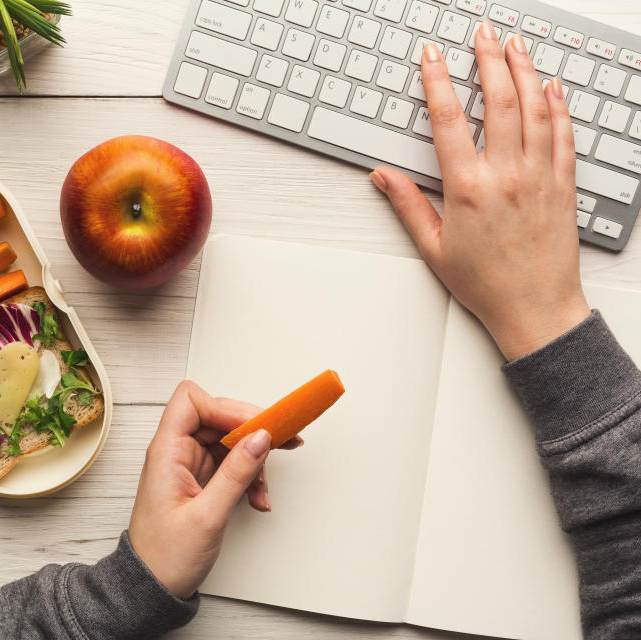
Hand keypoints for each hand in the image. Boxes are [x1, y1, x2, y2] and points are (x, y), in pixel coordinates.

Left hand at [127, 381, 300, 598]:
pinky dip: (248, 475)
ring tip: (263, 487)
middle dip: (250, 429)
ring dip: (253, 459)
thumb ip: (236, 473)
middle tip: (282, 442)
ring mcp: (187, 464)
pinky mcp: (199, 479)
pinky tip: (257, 497)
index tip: (256, 426)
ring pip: (228, 440)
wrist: (152, 587)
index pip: (191, 402)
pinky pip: (230, 462)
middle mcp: (175, 451)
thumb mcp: (207, 516)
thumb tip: (260, 438)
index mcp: (166, 452)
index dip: (225, 407)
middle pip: (216, 416)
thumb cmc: (165, 557)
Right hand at [370, 25, 589, 360]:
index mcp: (468, 189)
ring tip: (516, 45)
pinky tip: (553, 87)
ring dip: (525, 71)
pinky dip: (559, 106)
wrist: (535, 309)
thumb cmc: (485, 284)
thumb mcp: (433, 247)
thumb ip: (407, 205)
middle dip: (489, 60)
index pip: (450, 120)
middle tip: (483, 34)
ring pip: (536, 109)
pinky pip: (564, 134)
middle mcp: (507, 175)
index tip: (432, 58)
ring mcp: (540, 177)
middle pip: (500, 101)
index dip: (438, 82)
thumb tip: (383, 177)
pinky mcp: (564, 185)